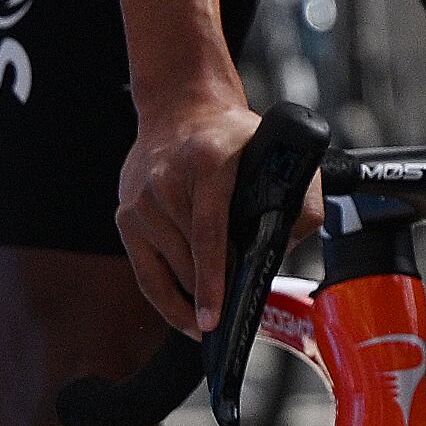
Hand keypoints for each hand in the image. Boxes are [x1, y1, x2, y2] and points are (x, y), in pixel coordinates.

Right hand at [115, 94, 277, 337]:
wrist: (181, 107)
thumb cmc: (231, 135)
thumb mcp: (276, 152)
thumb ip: (299, 197)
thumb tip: (288, 246)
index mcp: (207, 164)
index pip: (207, 231)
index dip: (211, 279)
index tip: (214, 316)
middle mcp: (165, 182)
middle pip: (188, 259)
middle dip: (212, 293)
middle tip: (236, 317)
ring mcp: (140, 201)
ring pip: (169, 271)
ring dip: (193, 297)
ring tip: (215, 315)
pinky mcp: (125, 217)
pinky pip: (146, 274)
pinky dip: (167, 299)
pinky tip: (188, 316)